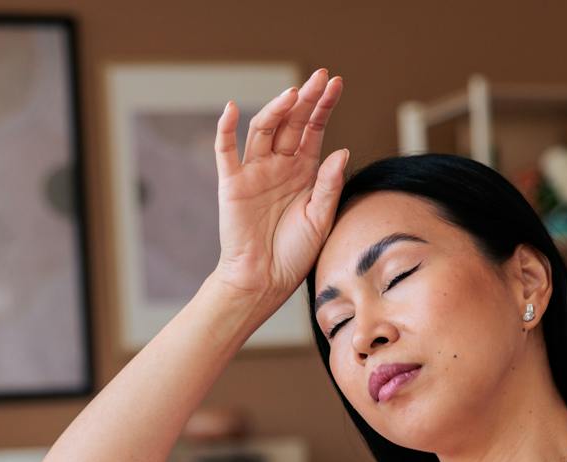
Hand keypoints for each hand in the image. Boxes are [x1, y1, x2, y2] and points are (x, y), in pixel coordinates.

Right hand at [209, 67, 347, 311]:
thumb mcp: (320, 218)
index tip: (336, 83)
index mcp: (304, 172)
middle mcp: (279, 166)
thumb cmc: (294, 254)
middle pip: (291, 122)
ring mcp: (255, 172)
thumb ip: (329, 185)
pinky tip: (231, 109)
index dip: (324, 106)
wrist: (264, 280)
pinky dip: (226, 129)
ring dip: (276, 110)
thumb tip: (341, 149)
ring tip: (292, 95)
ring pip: (264, 130)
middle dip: (305, 98)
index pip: (314, 129)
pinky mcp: (232, 184)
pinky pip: (226, 151)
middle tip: (319, 76)